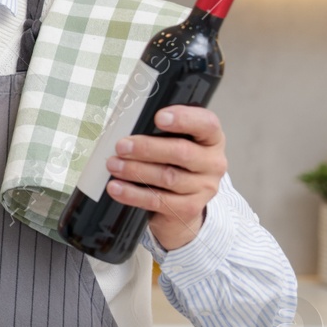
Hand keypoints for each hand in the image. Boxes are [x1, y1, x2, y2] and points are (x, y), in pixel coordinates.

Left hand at [105, 105, 226, 250]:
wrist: (183, 203)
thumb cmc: (175, 164)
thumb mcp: (174, 142)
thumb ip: (160, 133)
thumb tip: (127, 129)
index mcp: (211, 139)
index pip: (206, 124)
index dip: (184, 119)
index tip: (159, 117)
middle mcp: (212, 163)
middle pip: (182, 152)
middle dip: (147, 148)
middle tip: (122, 146)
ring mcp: (203, 188)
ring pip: (168, 178)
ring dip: (135, 170)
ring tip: (113, 165)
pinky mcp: (189, 209)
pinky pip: (158, 201)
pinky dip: (133, 194)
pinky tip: (117, 188)